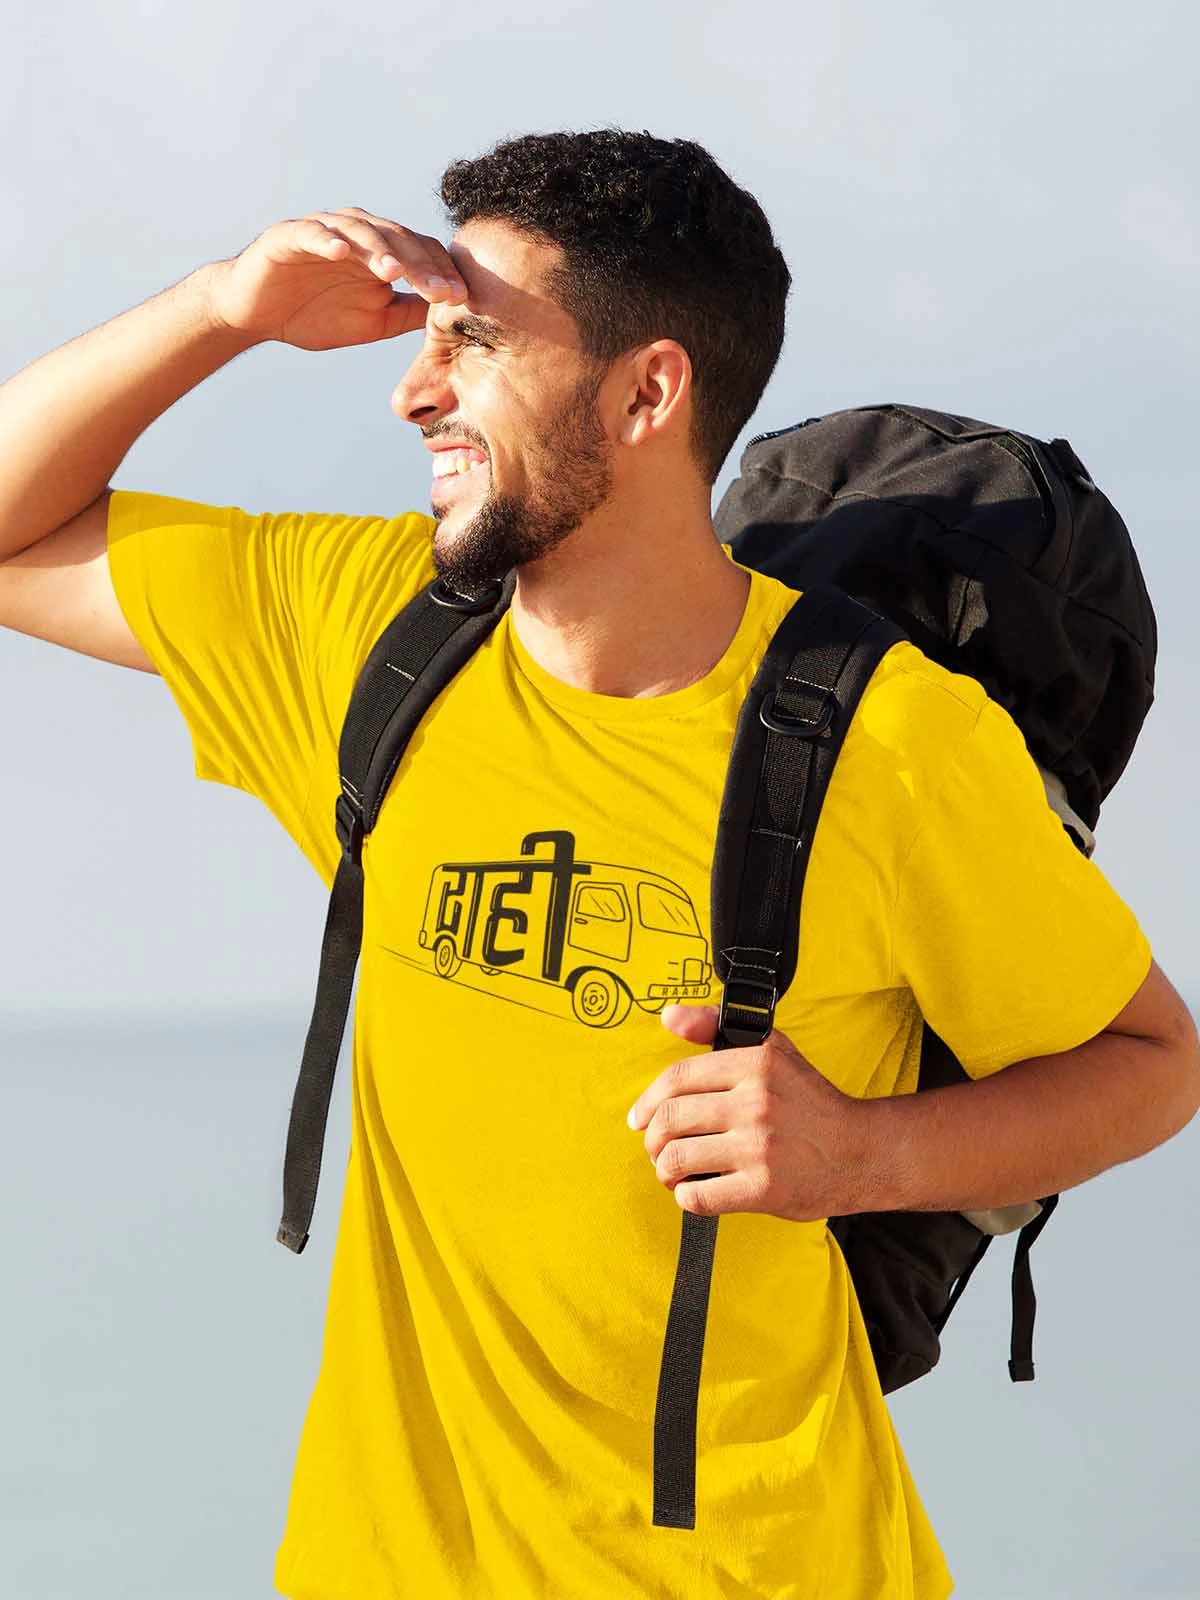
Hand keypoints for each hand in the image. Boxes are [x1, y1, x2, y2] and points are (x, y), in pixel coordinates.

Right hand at [204, 207, 468, 350]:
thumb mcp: (373, 322)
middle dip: (420, 265)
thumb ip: (408, 314)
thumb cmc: (315, 314)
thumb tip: (449, 316)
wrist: (256, 314)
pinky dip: (326, 239)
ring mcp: (323, 230)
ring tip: (395, 271)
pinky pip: (310, 233)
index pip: (419, 253)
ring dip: (379, 249)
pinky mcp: (289, 235)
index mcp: (380, 252)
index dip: (440, 274)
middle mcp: (357, 234)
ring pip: (359, 232)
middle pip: (397, 239)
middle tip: (440, 290)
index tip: (461, 299)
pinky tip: (340, 252)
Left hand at [627, 1003, 878, 1220]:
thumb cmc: (812, 1102)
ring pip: (677, 1159)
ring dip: (665, 1170)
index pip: (678, 1078)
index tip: (639, 1117)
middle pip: (670, 1120)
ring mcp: (760, 1148)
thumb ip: (715, 1029)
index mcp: (756, 1064)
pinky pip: (699, 1197)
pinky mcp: (764, 1189)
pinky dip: (686, 1197)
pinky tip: (695, 1191)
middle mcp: (757, 1103)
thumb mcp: (772, 1050)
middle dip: (652, 1139)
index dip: (648, 1100)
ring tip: (672, 1172)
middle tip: (657, 1148)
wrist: (862, 1151)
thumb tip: (668, 1015)